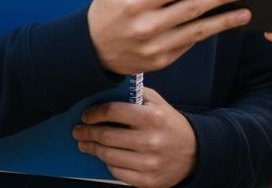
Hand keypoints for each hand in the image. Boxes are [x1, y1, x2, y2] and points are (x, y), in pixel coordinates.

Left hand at [73, 87, 195, 187]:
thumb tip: (107, 91)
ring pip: (108, 156)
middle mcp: (150, 140)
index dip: (95, 113)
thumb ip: (136, 94)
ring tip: (85, 143)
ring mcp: (148, 163)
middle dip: (88, 132)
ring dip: (92, 149)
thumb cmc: (170, 123)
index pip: (114, 111)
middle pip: (107, 136)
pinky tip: (103, 156)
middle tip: (78, 130)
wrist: (193, 152)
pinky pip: (117, 172)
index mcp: (153, 117)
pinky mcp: (146, 180)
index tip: (86, 115)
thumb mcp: (158, 102)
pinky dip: (107, 163)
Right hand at [88, 0, 250, 74]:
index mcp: (136, 3)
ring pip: (196, 32)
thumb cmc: (107, 8)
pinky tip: (222, 24)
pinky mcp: (161, 61)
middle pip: (192, 9)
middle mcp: (146, 27)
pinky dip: (207, 34)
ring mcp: (155, 47)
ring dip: (223, 21)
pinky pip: (189, 44)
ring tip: (244, 12)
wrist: (91, 50)